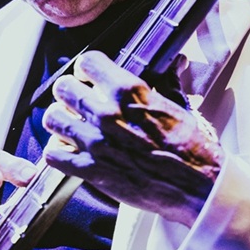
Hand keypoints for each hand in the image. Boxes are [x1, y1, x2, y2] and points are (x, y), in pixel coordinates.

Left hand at [42, 51, 222, 226]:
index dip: (87, 70)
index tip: (90, 78)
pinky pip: (52, 154)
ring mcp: (96, 142)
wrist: (196, 186)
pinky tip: (71, 152)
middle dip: (70, 93)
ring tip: (71, 127)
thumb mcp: (180, 106)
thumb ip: (169, 81)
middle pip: (63, 87)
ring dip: (61, 122)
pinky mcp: (91, 170)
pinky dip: (58, 153)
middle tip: (78, 102)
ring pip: (52, 118)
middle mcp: (107, 112)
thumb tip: (177, 62)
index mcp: (129, 91)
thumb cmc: (190, 148)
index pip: (88, 62)